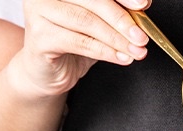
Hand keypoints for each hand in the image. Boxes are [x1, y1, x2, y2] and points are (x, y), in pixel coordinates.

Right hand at [16, 0, 150, 96]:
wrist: (47, 72)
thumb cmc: (71, 43)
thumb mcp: (97, 24)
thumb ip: (115, 13)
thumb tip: (142, 5)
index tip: (143, 4)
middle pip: (93, 0)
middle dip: (122, 20)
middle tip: (142, 36)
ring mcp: (39, 11)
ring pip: (87, 22)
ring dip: (117, 39)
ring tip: (136, 51)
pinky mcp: (40, 36)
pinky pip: (80, 42)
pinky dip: (105, 51)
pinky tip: (122, 58)